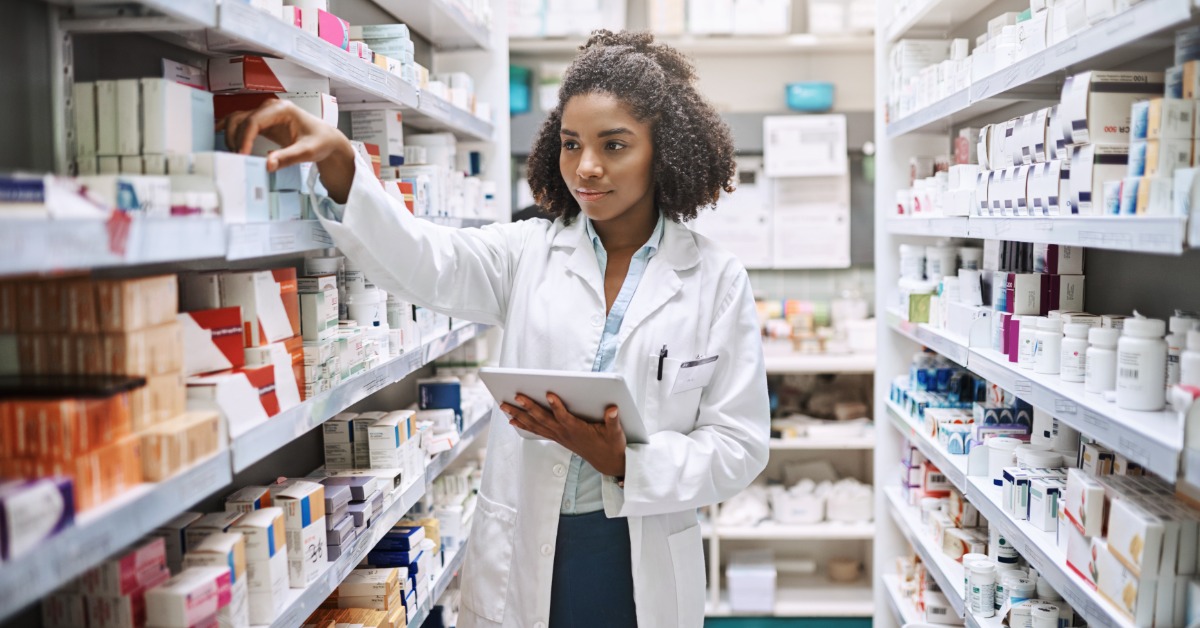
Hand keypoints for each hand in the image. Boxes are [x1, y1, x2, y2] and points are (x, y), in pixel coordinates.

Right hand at [216, 99, 356, 202]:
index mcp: (282, 109)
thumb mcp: (307, 151)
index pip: (254, 121)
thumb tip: (268, 164)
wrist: (325, 139)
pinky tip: (217, 133)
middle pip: (241, 119)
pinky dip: (229, 128)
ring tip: (234, 154)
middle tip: (237, 158)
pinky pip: (241, 123)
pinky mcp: (262, 122)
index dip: (244, 138)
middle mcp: (270, 108)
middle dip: (235, 138)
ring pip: (238, 120)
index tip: (242, 155)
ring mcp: (265, 114)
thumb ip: (288, 157)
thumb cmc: (320, 141)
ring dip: (231, 135)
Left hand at [502, 394, 626, 476]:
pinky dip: (524, 425)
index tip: (550, 393)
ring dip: (519, 415)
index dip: (557, 406)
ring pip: (536, 425)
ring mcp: (559, 436)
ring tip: (504, 406)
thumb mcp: (616, 432)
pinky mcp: (558, 438)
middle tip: (516, 396)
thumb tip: (613, 409)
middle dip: (529, 407)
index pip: (565, 416)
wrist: (607, 462)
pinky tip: (513, 419)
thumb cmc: (611, 445)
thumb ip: (613, 420)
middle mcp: (565, 433)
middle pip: (543, 419)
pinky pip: (537, 430)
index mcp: (578, 429)